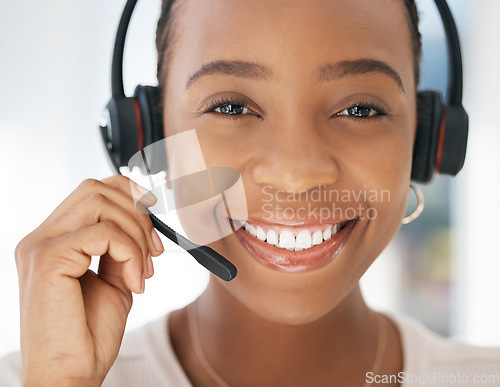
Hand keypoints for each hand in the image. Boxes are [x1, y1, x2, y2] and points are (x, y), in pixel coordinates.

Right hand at [15, 176, 163, 386]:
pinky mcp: (47, 259)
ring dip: (136, 235)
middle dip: (137, 214)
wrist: (70, 375)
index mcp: (53, 239)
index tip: (153, 215)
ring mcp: (40, 245)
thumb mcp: (113, 278)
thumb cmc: (89, 334)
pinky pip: (104, 233)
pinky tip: (133, 282)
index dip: (128, 193)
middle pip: (96, 189)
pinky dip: (130, 252)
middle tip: (155, 250)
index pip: (90, 190)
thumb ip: (120, 246)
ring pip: (101, 204)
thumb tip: (143, 218)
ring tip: (143, 271)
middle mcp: (41, 237)